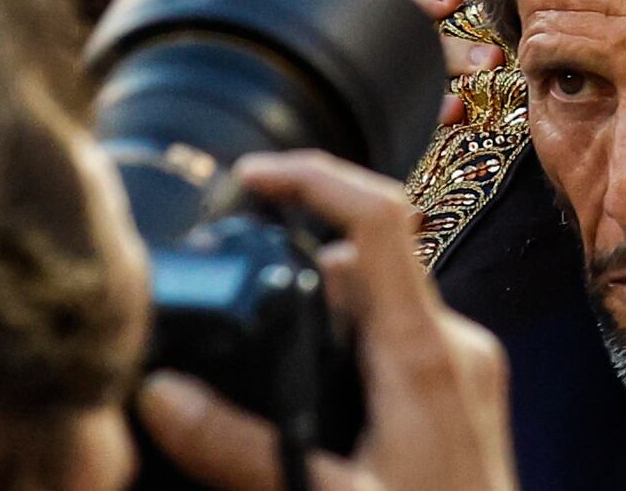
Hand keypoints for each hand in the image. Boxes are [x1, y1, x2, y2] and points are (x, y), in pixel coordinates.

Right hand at [137, 155, 515, 490]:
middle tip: (234, 334)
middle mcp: (455, 346)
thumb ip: (242, 449)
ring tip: (267, 390)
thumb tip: (160, 395)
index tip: (250, 177)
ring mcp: (465, 371)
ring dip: (319, 331)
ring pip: (375, 311)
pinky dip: (345, 360)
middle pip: (363, 270)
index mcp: (427, 353)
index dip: (313, 177)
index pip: (380, 218)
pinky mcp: (461, 398)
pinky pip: (394, 349)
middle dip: (295, 288)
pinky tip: (312, 417)